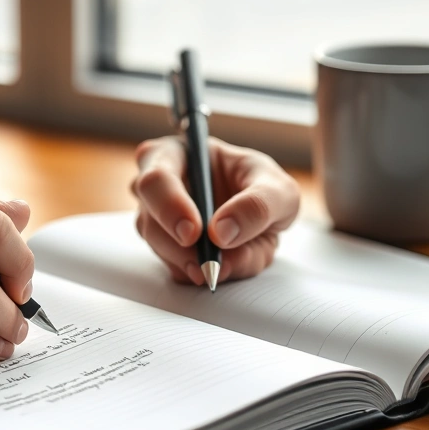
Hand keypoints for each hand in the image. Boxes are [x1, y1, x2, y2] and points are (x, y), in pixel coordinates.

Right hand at [131, 137, 299, 284]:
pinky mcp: (167, 253)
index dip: (170, 207)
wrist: (266, 218)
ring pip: (164, 253)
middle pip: (150, 223)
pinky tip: (232, 262)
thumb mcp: (278, 190)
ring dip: (204, 263)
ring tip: (240, 257)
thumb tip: (221, 233)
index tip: (194, 232)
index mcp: (172, 156)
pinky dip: (210, 273)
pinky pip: (179, 272)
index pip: (155, 180)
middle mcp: (156, 190)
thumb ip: (257, 205)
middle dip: (182, 249)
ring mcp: (158, 224)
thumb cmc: (265, 188)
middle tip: (210, 265)